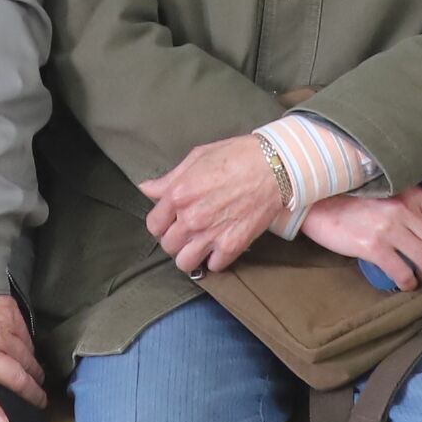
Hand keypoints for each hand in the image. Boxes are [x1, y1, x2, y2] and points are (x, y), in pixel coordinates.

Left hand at [0, 292, 45, 421]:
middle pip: (13, 378)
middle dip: (29, 395)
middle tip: (38, 405)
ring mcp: (0, 334)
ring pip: (25, 361)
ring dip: (35, 375)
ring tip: (40, 386)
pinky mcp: (12, 319)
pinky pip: (27, 341)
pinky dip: (32, 353)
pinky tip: (34, 359)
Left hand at [140, 134, 292, 275]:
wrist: (274, 166)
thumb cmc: (237, 155)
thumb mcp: (198, 158)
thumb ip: (170, 178)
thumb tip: (147, 188)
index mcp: (178, 194)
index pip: (153, 225)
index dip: (161, 223)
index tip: (171, 220)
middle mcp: (190, 218)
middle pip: (168, 246)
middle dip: (175, 239)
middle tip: (187, 231)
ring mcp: (211, 234)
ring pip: (185, 263)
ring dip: (191, 255)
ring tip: (199, 244)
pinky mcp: (232, 246)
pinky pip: (213, 266)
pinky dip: (215, 259)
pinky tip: (219, 246)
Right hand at [300, 187, 421, 287]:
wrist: (318, 203)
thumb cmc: (353, 200)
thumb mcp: (389, 192)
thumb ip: (411, 205)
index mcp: (413, 193)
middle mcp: (405, 209)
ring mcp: (389, 228)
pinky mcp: (373, 246)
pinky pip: (403, 272)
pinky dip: (409, 284)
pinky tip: (405, 284)